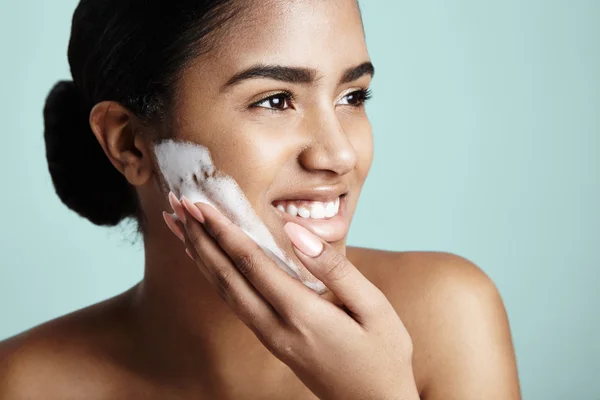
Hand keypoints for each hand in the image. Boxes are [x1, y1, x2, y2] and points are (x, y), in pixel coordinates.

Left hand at [163, 193, 418, 399]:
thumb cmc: (384, 355)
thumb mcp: (374, 308)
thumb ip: (334, 269)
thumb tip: (296, 233)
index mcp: (303, 315)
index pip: (252, 264)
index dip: (223, 230)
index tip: (199, 203)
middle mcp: (277, 328)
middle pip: (227, 277)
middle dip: (200, 238)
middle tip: (176, 204)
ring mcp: (271, 339)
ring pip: (224, 292)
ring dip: (200, 256)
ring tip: (180, 228)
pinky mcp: (272, 342)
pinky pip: (235, 303)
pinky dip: (215, 276)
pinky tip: (207, 261)